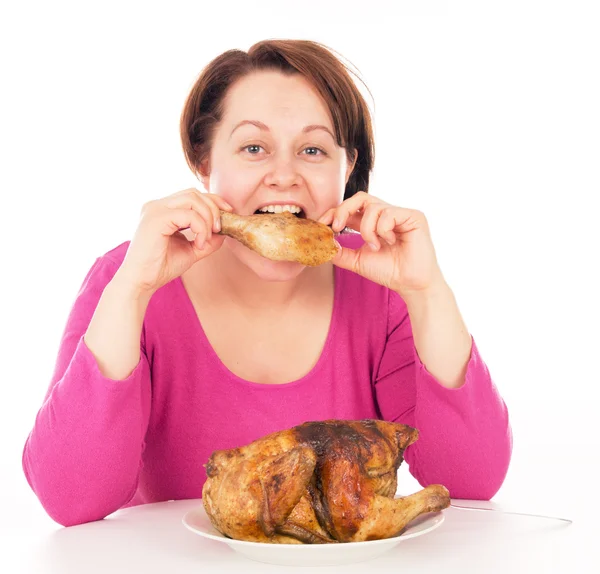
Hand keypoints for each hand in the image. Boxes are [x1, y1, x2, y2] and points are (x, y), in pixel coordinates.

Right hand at [117, 188, 232, 294]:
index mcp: (163, 210)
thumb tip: (225, 231)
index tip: (228, 214)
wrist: (141, 283)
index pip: (192, 195)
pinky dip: (200, 228)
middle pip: (194, 193)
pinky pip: (188, 215)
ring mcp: (155, 209)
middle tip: (219, 229)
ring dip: (208, 218)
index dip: (213, 201)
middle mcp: (157, 205)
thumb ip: (207, 239)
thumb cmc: (161, 268)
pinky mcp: (156, 218)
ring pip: (193, 199)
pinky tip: (198, 244)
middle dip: (214, 208)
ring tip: (206, 240)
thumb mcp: (191, 250)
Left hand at [319, 192, 444, 295]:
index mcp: (372, 223)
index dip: (334, 213)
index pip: (350, 209)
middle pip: (359, 198)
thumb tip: (322, 243)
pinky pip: (388, 213)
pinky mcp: (413, 216)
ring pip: (372, 207)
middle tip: (336, 227)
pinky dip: (382, 230)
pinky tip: (390, 242)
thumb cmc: (388, 272)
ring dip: (367, 229)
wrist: (410, 284)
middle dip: (343, 210)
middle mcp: (386, 215)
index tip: (321, 225)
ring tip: (375, 247)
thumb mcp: (357, 261)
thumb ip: (339, 252)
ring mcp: (399, 214)